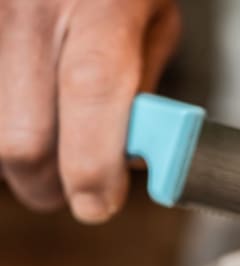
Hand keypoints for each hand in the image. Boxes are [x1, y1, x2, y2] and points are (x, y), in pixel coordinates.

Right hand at [0, 0, 179, 222]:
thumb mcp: (157, 20)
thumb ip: (140, 88)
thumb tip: (126, 153)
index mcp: (101, 8)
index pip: (90, 102)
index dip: (92, 172)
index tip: (99, 204)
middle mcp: (31, 8)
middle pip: (17, 140)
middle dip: (47, 186)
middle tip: (73, 193)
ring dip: (22, 156)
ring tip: (57, 142)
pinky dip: (9, 116)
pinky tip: (32, 109)